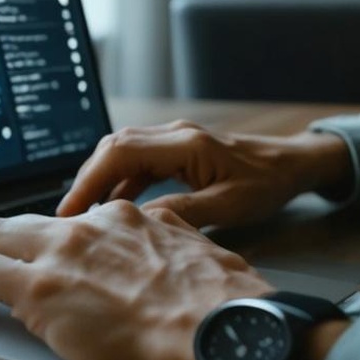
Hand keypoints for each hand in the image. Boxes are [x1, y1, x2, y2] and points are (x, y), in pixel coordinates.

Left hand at [0, 202, 271, 359]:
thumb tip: (165, 250)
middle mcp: (90, 228)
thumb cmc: (217, 306)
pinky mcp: (36, 289)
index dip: (59, 245)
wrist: (212, 328)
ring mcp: (60, 254)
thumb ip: (169, 244)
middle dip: (2, 244)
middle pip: (24, 221)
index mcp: (129, 220)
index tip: (56, 261)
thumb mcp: (198, 255)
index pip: (78, 224)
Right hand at [57, 120, 352, 227]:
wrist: (292, 165)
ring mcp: (175, 141)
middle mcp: (175, 136)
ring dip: (100, 182)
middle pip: (113, 148)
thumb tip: (143, 223)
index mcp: (186, 145)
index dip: (90, 180)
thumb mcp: (231, 206)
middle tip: (66, 218)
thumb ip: (186, 213)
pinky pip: (139, 163)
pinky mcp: (178, 151)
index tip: (72, 211)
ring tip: (84, 217)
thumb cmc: (268, 184)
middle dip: (86, 180)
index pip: (121, 152)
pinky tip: (114, 209)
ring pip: (123, 154)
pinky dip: (120, 183)